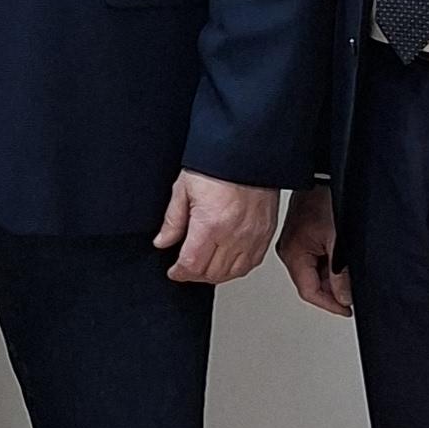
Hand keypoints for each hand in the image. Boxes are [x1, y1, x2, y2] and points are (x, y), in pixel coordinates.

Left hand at [154, 171, 281, 286]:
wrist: (248, 152)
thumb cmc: (218, 165)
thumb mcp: (184, 188)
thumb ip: (173, 220)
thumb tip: (162, 242)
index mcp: (211, 224)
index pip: (192, 264)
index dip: (179, 272)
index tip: (174, 271)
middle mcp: (234, 235)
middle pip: (211, 273)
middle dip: (194, 274)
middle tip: (186, 267)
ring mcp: (253, 236)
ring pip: (232, 273)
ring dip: (215, 274)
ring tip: (205, 265)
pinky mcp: (266, 233)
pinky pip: (251, 263)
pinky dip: (237, 267)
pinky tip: (227, 260)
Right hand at [277, 182, 350, 315]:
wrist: (323, 176)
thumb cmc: (326, 199)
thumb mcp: (338, 242)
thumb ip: (340, 274)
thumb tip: (343, 296)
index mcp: (292, 253)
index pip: (309, 292)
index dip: (330, 304)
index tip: (347, 308)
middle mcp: (289, 250)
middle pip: (311, 283)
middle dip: (333, 290)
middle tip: (352, 290)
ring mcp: (294, 243)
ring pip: (314, 272)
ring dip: (332, 276)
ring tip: (349, 269)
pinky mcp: (301, 236)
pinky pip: (315, 258)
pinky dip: (330, 263)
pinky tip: (342, 258)